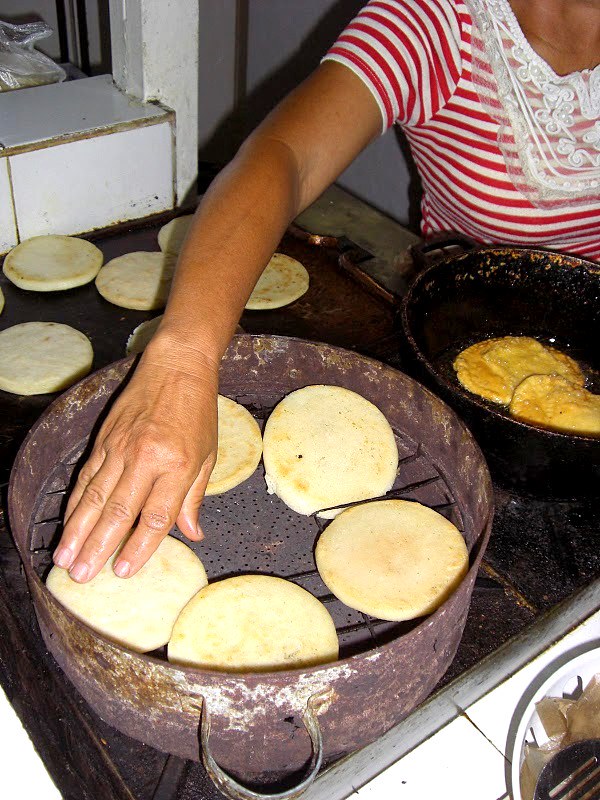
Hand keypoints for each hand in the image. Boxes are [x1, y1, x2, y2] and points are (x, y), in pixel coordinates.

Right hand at [53, 343, 218, 581]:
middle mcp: (146, 458)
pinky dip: (76, 503)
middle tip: (83, 576)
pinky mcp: (104, 439)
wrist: (177, 366)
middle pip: (118, 512)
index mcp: (178, 465)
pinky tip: (68, 523)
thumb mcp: (207, 455)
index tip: (124, 571)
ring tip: (66, 559)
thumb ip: (195, 497)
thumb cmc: (198, 412)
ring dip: (78, 531)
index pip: (155, 516)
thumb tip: (193, 534)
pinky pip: (87, 477)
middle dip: (98, 547)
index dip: (139, 547)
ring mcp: (121, 448)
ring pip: (94, 497)